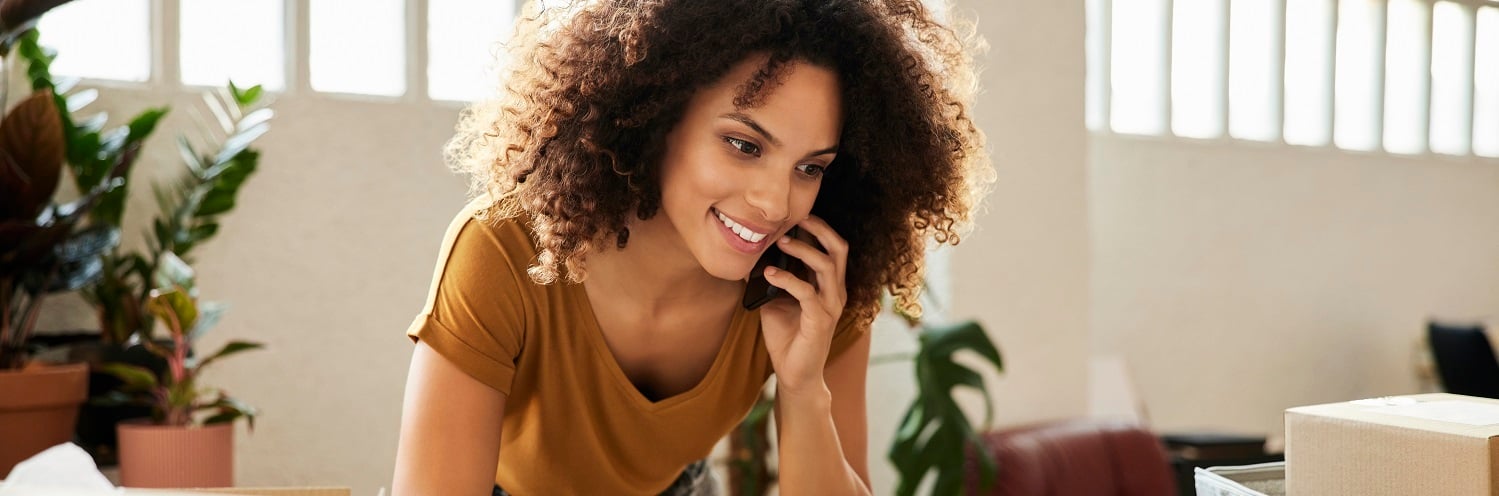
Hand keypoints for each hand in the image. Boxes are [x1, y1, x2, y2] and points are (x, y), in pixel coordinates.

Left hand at [758, 215, 848, 397]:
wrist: (794, 374)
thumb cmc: (787, 337)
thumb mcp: (776, 300)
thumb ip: (772, 279)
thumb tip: (750, 256)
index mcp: (830, 285)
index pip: (833, 247)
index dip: (819, 227)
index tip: (796, 214)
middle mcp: (836, 292)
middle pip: (839, 249)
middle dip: (820, 228)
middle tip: (796, 217)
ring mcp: (831, 306)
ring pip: (826, 266)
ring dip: (802, 250)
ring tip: (780, 242)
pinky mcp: (820, 321)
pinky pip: (807, 292)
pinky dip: (787, 278)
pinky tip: (769, 273)